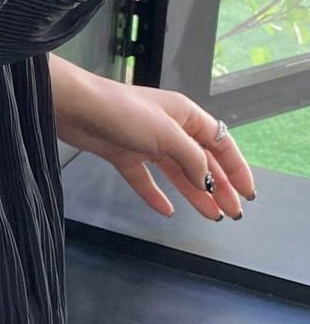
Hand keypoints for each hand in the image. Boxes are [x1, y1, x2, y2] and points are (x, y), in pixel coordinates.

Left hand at [48, 55, 255, 220]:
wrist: (76, 108)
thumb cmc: (122, 112)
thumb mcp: (166, 135)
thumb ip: (192, 159)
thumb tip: (209, 180)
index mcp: (184, 115)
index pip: (220, 143)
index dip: (236, 168)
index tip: (248, 193)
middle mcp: (168, 128)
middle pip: (201, 161)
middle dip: (220, 186)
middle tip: (233, 212)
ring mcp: (145, 142)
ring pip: (177, 173)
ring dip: (195, 194)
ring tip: (212, 215)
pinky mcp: (123, 154)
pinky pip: (145, 179)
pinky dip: (156, 194)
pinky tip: (167, 210)